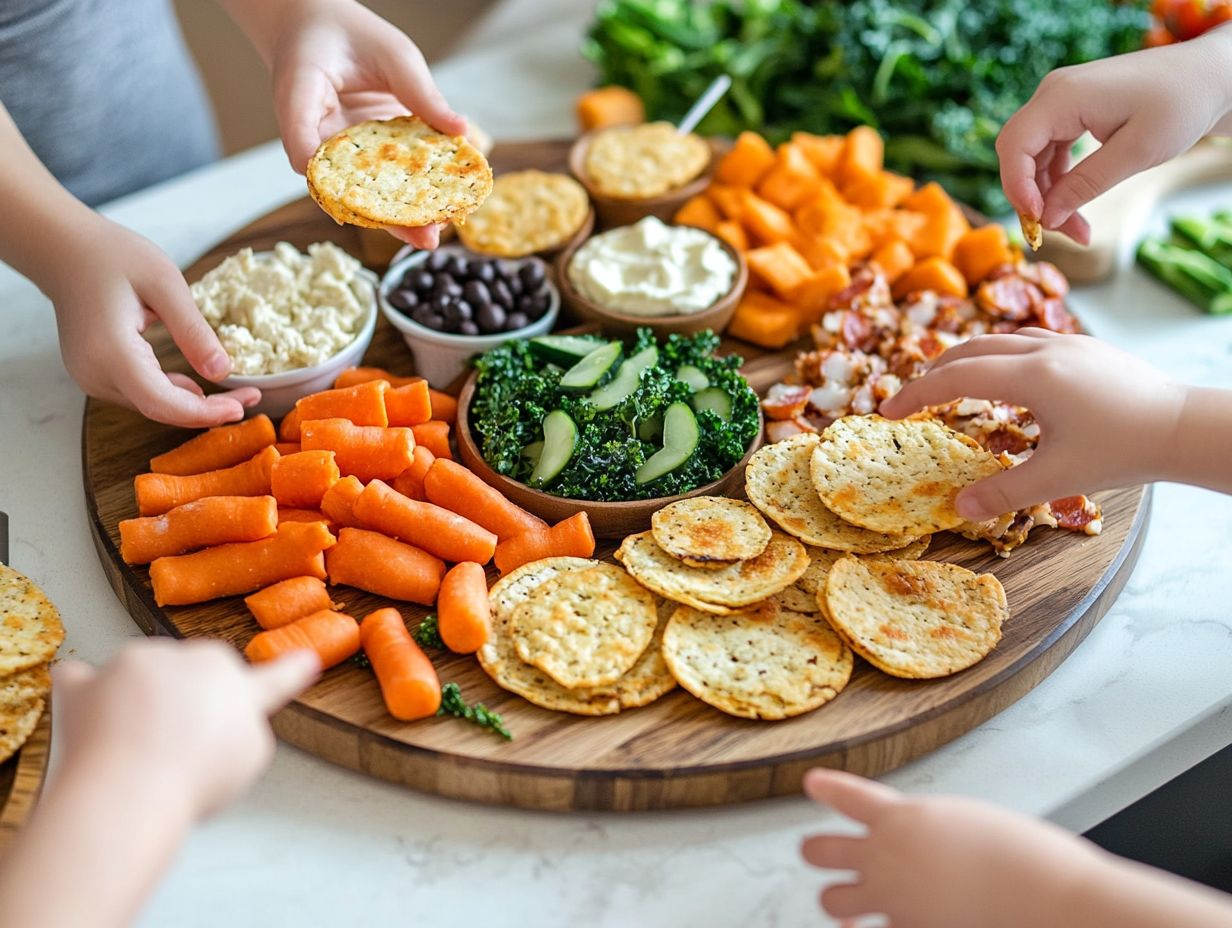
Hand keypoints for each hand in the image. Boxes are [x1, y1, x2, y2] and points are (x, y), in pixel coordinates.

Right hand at [48, 216, 259, 426]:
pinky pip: (141, 394)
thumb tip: (224, 372)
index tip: (241, 407)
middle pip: (159, 409)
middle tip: (251, 397)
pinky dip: (173, 393)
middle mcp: (95, 373)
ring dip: (193, 403)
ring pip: (151, 406)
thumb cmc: (112, 256)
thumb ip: (193, 331)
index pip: (162, 402)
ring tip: (235, 392)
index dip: (205, 412)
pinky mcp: (96, 375)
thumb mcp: (165, 284)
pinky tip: (198, 384)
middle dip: (208, 410)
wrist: (64, 250)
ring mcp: (91, 377)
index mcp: (110, 351)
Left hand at [52, 639, 318, 819]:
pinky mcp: (89, 682)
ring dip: (142, 699)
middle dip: (190, 697)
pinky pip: (82, 679)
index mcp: (237, 685)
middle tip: (181, 747)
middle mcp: (190, 660)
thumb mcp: (251, 758)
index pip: (271, 678)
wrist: (130, 789)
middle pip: (196, 670)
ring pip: (143, 674)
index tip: (306, 660)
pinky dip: (86, 695)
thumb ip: (246, 727)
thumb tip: (224, 720)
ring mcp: (137, 664)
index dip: (290, 672)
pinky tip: (89, 712)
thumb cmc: (193, 781)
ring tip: (138, 751)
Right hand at [267, 0, 466, 248]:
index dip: (330, 180)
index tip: (362, 202)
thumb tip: (462, 131)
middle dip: (385, 218)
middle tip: (425, 238)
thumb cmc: (347, 33)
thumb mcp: (392, 53)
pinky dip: (406, 198)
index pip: (304, 149)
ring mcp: (335, 150)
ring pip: (362, 192)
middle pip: (340, 187)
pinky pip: (378, 182)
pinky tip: (438, 212)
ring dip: (399, 217)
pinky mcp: (355, 154)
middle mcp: (313, 136)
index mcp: (299, 100)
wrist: (319, 28)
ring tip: (434, 236)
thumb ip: (421, 92)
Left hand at [800, 769, 1104, 927]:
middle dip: (816, 850)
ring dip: (837, 900)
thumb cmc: (1027, 859)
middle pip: (818, 849)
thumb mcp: (970, 823)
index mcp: (904, 817)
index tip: (811, 783)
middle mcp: (886, 856)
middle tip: (819, 851)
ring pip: (831, 900)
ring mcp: (892, 899)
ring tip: (848, 904)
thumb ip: (933, 832)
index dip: (826, 788)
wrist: (1051, 901)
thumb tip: (925, 847)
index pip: (847, 795)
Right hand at [878, 329, 1185, 519]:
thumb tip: (958, 508)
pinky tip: (1008, 380)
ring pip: (1001, 340)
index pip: (955, 378)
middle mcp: (1045, 350)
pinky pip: (1029, 342)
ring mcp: (1069, 344)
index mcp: (1031, 376)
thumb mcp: (1058, 478)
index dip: (915, 394)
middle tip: (912, 399)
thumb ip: (1003, 492)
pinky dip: (1001, 357)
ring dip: (968, 359)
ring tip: (952, 385)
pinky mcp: (1087, 349)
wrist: (1184, 427)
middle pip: (971, 349)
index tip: (887, 411)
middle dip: (934, 371)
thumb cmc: (1123, 451)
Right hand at [996, 24, 1231, 243]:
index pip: (1014, 146)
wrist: (1209, 76)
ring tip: (1077, 229)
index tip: (1038, 223)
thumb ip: (1086, 184)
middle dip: (1031, 198)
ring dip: (1046, 196)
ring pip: (1031, 159)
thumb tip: (1047, 218)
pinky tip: (1075, 207)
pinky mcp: (1069, 112)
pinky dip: (1058, 183)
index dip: (1017, 188)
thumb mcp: (1136, 152)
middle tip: (1056, 234)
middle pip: (1017, 154)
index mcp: (1064, 96)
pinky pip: (1048, 153)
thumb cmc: (1181, 103)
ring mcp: (1059, 102)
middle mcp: (1053, 94)